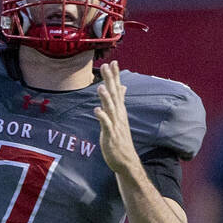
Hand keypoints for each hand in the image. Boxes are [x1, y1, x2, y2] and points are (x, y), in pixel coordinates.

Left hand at [93, 61, 138, 176]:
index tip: (112, 62)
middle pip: (115, 95)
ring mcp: (115, 125)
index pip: (118, 90)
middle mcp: (118, 115)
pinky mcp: (111, 136)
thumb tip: (122, 87)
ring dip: (106, 98)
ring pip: (111, 108)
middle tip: (108, 66)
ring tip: (100, 86)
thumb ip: (119, 101)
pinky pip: (106, 125)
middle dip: (111, 80)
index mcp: (119, 110)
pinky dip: (102, 117)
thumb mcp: (119, 117)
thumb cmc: (120, 138)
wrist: (125, 160)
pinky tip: (97, 110)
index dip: (115, 76)